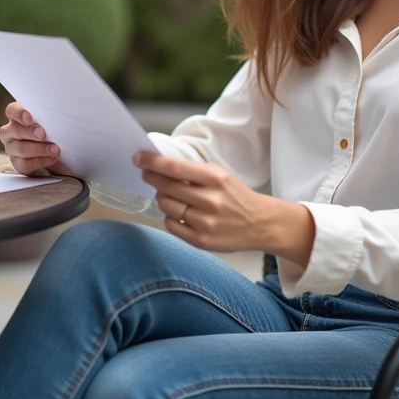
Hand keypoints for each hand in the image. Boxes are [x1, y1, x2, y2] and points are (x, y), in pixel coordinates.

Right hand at [0, 102, 78, 178]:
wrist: (56, 148)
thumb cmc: (52, 127)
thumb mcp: (51, 117)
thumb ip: (50, 111)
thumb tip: (60, 105)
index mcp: (16, 116)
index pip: (11, 111)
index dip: (19, 113)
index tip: (30, 118)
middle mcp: (10, 132)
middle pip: (15, 130)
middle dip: (30, 132)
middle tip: (43, 134)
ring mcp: (12, 148)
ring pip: (20, 149)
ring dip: (39, 149)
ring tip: (55, 150)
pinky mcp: (17, 163)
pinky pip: (24, 164)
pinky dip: (39, 162)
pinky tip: (51, 159)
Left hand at [133, 151, 279, 252]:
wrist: (260, 223)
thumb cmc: (237, 196)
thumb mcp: (221, 176)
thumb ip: (194, 172)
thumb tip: (160, 166)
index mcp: (216, 179)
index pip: (175, 168)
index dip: (153, 162)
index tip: (138, 158)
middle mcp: (210, 200)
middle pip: (166, 187)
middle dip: (153, 179)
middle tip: (148, 174)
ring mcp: (205, 223)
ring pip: (166, 206)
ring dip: (162, 198)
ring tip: (171, 196)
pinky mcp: (201, 240)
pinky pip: (171, 225)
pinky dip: (169, 217)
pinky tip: (179, 213)